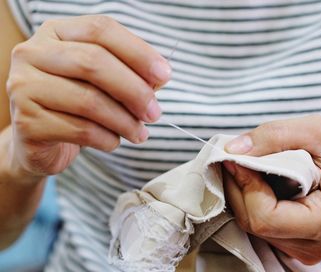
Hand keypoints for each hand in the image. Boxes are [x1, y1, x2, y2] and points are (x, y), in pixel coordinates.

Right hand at [6, 15, 170, 175]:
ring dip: (125, 121)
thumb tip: (159, 77)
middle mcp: (33, 53)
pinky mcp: (26, 122)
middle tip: (155, 113)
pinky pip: (80, 130)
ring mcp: (24, 87)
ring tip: (140, 133)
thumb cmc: (77, 105)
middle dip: (134, 90)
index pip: (101, 29)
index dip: (138, 51)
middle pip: (93, 62)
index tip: (165, 74)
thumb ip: (130, 73)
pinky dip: (107, 139)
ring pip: (88, 100)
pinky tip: (114, 141)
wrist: (42, 141)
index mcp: (56, 33)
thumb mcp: (103, 82)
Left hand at [222, 115, 320, 264]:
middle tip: (237, 159)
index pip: (266, 217)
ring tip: (253, 169)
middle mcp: (319, 245)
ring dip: (243, 194)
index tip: (236, 158)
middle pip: (255, 223)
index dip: (244, 185)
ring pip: (253, 226)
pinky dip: (251, 203)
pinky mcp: (297, 247)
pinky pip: (260, 228)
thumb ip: (274, 135)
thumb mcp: (316, 129)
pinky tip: (260, 184)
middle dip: (239, 188)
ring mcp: (307, 251)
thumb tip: (231, 150)